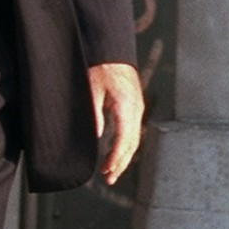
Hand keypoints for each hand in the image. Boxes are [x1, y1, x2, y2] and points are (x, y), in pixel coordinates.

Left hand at [88, 62, 143, 183]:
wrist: (112, 50)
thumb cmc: (101, 66)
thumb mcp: (91, 89)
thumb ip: (94, 113)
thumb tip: (96, 136)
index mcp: (126, 104)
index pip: (124, 138)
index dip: (116, 157)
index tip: (107, 170)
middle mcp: (136, 108)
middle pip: (132, 143)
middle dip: (121, 162)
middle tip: (108, 178)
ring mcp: (137, 108)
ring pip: (134, 139)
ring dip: (123, 157)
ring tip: (111, 172)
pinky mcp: (134, 107)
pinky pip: (132, 132)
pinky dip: (125, 146)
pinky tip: (115, 155)